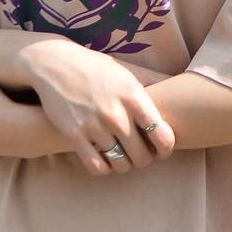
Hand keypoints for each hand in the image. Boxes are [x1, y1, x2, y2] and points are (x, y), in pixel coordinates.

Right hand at [18, 39, 174, 173]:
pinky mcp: (73, 135)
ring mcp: (93, 125)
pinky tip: (104, 159)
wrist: (53, 64)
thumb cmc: (96, 68)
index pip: (162, 136)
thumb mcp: (126, 71)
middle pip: (142, 156)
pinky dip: (104, 168)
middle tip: (140, 154)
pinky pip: (97, 167)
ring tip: (123, 157)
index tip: (162, 150)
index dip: (166, 149)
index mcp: (133, 96)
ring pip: (121, 164)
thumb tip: (178, 85)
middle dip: (144, 159)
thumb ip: (151, 82)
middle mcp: (115, 113)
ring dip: (124, 165)